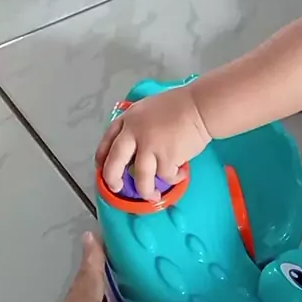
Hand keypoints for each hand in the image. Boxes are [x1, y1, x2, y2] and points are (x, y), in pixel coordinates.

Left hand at [95, 84, 210, 201]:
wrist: (199, 106)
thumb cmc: (179, 106)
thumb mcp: (148, 110)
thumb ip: (137, 127)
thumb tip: (134, 151)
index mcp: (128, 120)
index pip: (107, 141)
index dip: (102, 158)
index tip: (102, 168)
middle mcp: (134, 133)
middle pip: (114, 163)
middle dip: (112, 180)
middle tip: (117, 188)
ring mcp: (150, 146)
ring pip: (141, 178)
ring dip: (146, 191)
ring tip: (153, 196)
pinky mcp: (167, 157)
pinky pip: (166, 176)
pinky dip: (174, 178)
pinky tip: (181, 173)